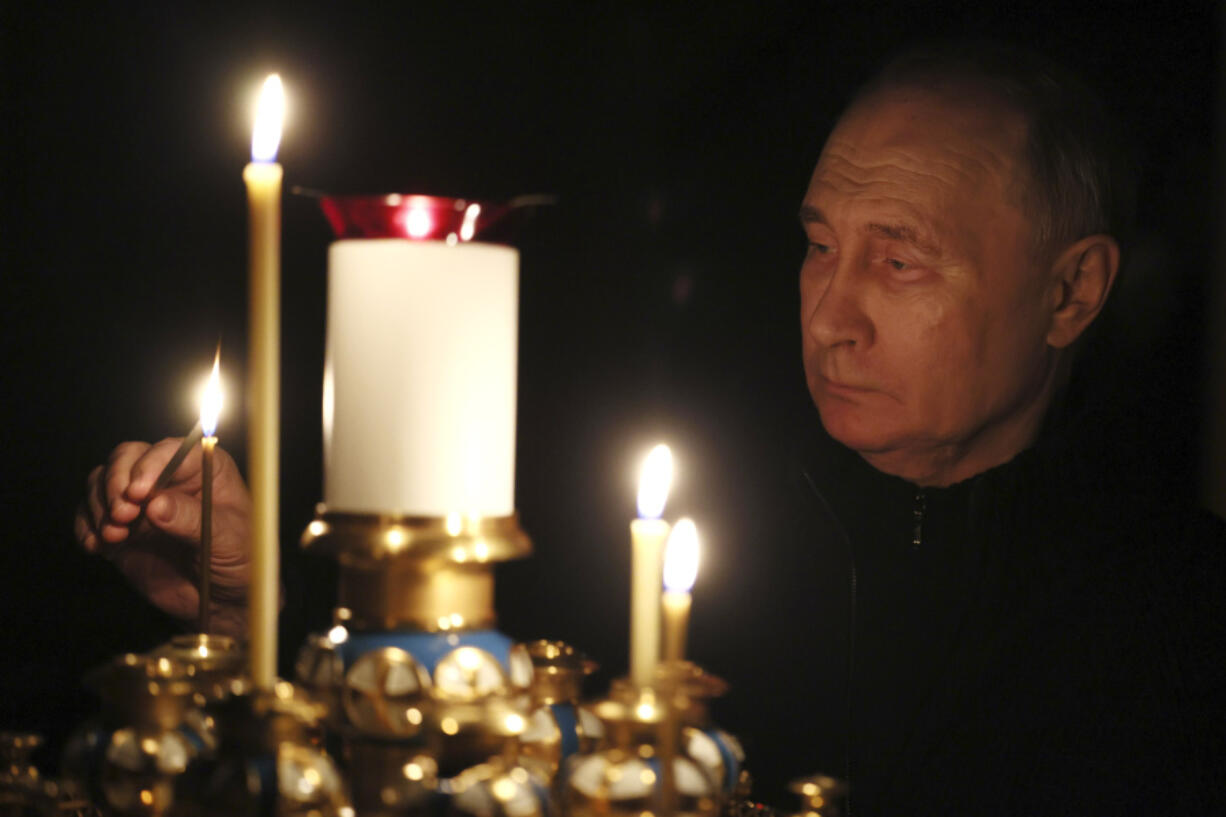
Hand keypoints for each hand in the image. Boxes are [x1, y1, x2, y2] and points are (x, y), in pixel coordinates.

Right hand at [74, 438, 251, 636]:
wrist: (222, 599)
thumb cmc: (239, 560)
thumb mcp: (227, 539)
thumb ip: (192, 520)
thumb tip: (156, 504)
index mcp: (204, 469)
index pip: (170, 451)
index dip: (150, 465)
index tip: (139, 493)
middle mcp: (169, 477)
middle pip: (127, 458)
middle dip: (117, 483)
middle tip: (122, 515)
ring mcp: (141, 502)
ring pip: (102, 482)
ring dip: (99, 506)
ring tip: (114, 536)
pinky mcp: (121, 528)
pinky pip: (89, 515)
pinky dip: (85, 527)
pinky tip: (96, 546)